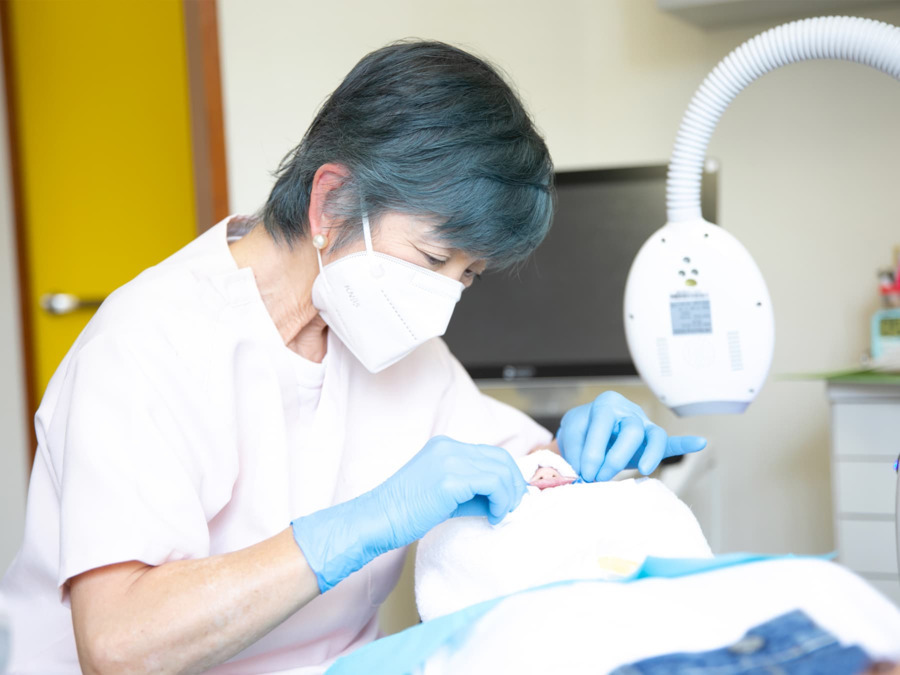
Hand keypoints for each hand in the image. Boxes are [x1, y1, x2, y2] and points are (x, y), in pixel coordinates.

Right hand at [291, 436, 526, 591]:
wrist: (377, 519)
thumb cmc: (405, 513)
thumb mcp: (444, 493)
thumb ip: (472, 489)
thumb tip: (504, 497)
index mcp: (445, 446)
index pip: (491, 453)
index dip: (508, 475)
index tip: (511, 498)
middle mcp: (449, 447)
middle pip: (500, 458)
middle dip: (514, 484)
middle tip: (514, 507)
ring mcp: (449, 459)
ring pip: (500, 470)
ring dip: (509, 495)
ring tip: (502, 515)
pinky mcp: (450, 478)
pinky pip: (493, 483)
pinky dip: (501, 501)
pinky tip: (494, 517)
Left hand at [557, 391, 705, 482]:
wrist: (587, 432)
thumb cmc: (581, 432)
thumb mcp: (571, 435)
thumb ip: (577, 451)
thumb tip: (587, 472)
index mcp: (606, 405)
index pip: (602, 423)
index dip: (594, 450)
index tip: (586, 472)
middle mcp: (628, 412)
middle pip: (632, 430)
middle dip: (616, 456)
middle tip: (599, 477)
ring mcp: (644, 426)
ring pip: (653, 436)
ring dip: (649, 454)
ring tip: (643, 470)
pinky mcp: (653, 442)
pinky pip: (670, 443)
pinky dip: (685, 444)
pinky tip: (699, 443)